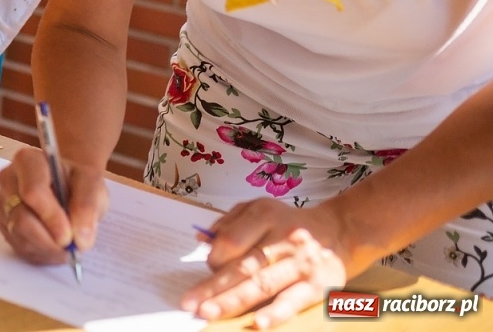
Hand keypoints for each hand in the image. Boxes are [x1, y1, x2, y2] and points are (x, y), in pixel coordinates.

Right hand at [0, 147, 108, 264]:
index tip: (69, 237)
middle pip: (21, 218)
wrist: (65, 186)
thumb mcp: (91, 184)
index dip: (51, 217)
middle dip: (48, 240)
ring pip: (19, 236)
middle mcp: (8, 180)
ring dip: (46, 248)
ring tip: (66, 246)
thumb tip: (80, 238)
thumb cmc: (75, 182)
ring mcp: (2, 203)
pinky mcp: (2, 223)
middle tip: (70, 249)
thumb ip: (88, 206)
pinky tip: (54, 246)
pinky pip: (18, 246)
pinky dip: (40, 253)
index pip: (32, 192)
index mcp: (27, 161)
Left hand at [181, 200, 357, 327]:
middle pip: (243, 266)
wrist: (340, 231)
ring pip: (263, 285)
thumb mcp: (259, 209)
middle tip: (190, 303)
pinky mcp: (317, 286)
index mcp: (265, 216)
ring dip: (234, 302)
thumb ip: (230, 222)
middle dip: (213, 287)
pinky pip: (293, 301)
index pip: (231, 239)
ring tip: (210, 313)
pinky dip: (276, 313)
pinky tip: (258, 324)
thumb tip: (201, 237)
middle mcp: (283, 239)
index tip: (206, 268)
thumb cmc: (289, 223)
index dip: (214, 256)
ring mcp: (301, 264)